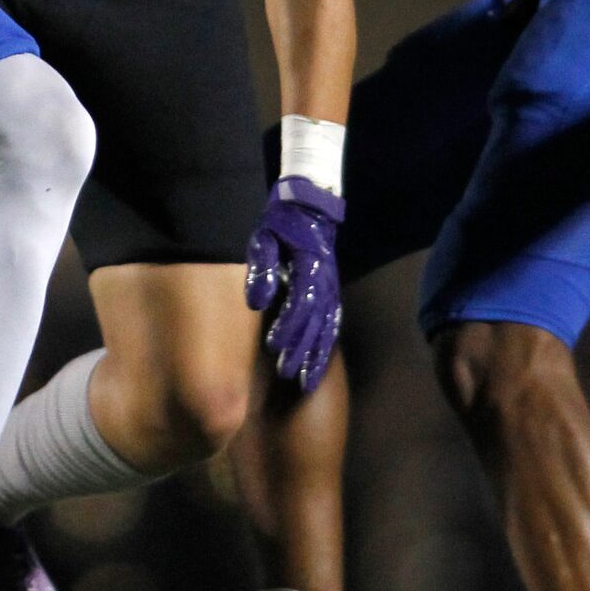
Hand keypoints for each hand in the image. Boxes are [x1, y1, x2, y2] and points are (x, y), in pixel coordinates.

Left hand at [246, 177, 343, 391]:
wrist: (311, 209)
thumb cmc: (281, 224)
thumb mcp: (264, 239)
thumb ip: (262, 268)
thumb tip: (256, 301)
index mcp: (310, 266)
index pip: (301, 302)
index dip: (288, 325)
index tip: (273, 345)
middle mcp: (326, 282)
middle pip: (316, 322)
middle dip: (302, 349)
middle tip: (286, 372)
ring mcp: (332, 289)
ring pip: (328, 329)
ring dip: (316, 355)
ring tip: (304, 381)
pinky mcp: (332, 294)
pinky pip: (332, 326)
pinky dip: (325, 349)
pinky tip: (315, 367)